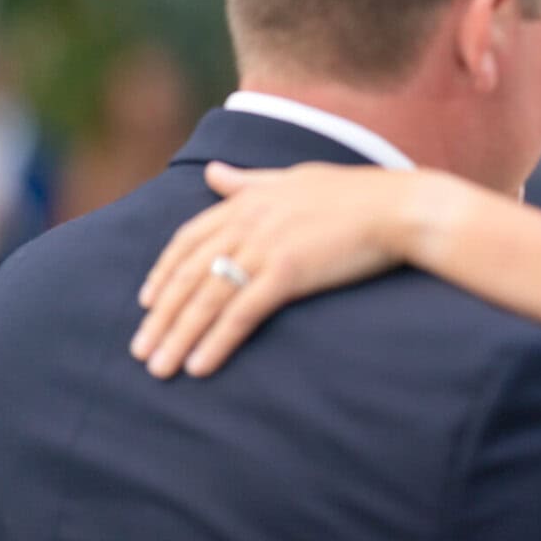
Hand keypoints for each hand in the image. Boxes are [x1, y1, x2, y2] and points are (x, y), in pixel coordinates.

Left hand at [131, 161, 419, 377]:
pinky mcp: (288, 272)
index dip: (163, 273)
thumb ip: (248, 181)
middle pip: (190, 274)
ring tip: (159, 368)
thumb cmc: (356, 194)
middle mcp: (248, 221)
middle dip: (161, 316)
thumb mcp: (293, 178)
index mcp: (247, 200)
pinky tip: (200, 366)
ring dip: (179, 336)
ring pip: (207, 298)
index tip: (147, 303)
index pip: (188, 239)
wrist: (399, 208)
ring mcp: (266, 247)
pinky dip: (216, 341)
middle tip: (141, 351)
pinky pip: (241, 313)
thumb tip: (211, 172)